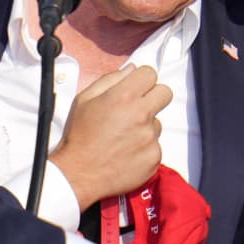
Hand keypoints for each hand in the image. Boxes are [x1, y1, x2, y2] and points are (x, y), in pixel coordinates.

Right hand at [49, 66, 168, 208]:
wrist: (78, 173)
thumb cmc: (79, 137)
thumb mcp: (85, 99)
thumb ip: (110, 80)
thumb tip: (130, 70)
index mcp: (124, 96)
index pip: (150, 74)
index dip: (142, 80)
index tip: (136, 88)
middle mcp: (141, 115)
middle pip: (165, 93)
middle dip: (153, 97)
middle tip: (136, 108)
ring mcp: (150, 138)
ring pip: (158, 123)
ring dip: (145, 127)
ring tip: (123, 137)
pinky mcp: (154, 157)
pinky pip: (156, 146)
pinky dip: (144, 149)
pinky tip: (126, 152)